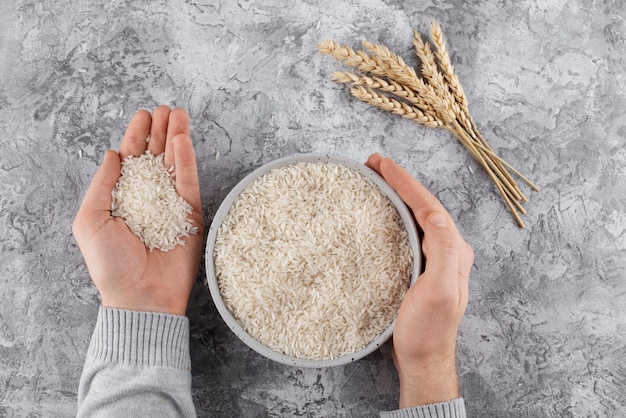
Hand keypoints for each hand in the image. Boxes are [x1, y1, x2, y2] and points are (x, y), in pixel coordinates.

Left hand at [73, 107, 203, 315]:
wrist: (140, 295)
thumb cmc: (111, 264)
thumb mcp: (90, 220)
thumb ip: (101, 185)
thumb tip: (114, 155)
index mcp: (123, 197)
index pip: (132, 159)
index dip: (137, 135)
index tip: (144, 115)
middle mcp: (149, 197)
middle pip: (156, 155)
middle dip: (160, 130)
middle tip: (166, 109)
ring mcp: (171, 205)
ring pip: (175, 163)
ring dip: (177, 137)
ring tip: (179, 115)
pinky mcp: (191, 215)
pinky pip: (188, 182)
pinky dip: (186, 161)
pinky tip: (183, 141)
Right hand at [366, 153, 472, 406]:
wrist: (424, 359)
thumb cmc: (427, 331)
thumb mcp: (438, 292)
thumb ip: (443, 252)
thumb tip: (437, 215)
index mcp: (454, 250)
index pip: (429, 206)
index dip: (406, 182)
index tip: (382, 164)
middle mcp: (449, 250)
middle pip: (424, 205)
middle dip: (401, 181)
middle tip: (374, 163)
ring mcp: (436, 258)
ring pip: (417, 215)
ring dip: (398, 194)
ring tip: (376, 178)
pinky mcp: (421, 267)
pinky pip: (410, 229)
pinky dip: (396, 212)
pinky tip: (383, 210)